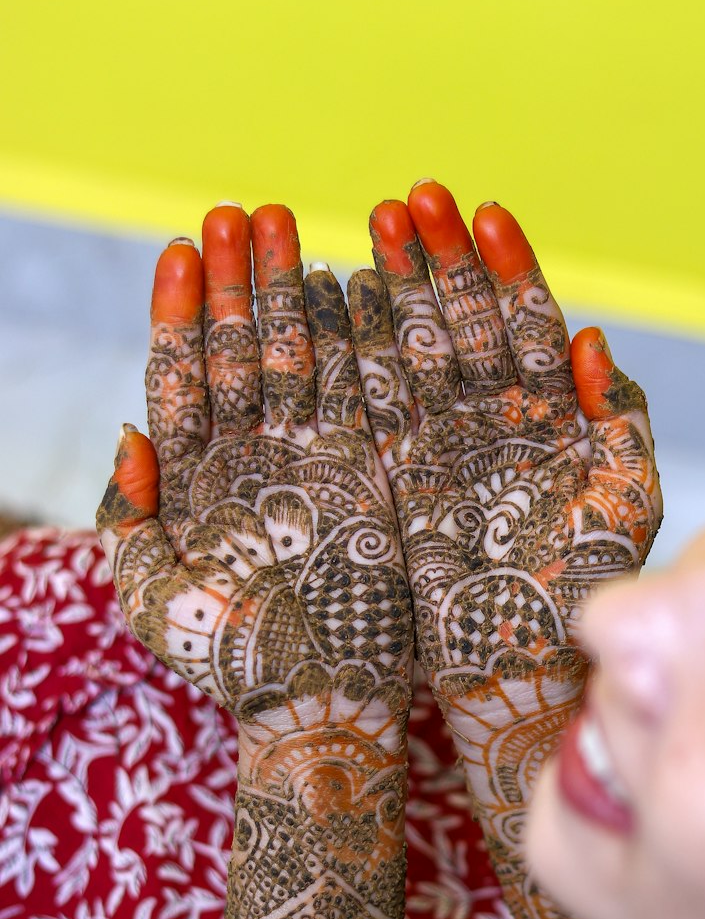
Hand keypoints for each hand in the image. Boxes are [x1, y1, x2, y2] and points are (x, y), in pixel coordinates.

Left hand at [97, 205, 412, 739]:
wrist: (316, 704)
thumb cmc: (229, 664)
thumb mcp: (153, 598)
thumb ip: (130, 518)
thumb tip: (126, 434)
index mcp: (192, 482)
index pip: (181, 378)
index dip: (180, 314)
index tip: (183, 250)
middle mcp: (249, 461)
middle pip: (237, 351)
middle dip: (237, 282)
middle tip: (240, 213)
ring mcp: (309, 462)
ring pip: (294, 361)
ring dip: (287, 294)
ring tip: (284, 226)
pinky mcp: (364, 475)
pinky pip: (355, 395)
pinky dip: (351, 344)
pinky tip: (346, 287)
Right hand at [348, 181, 660, 717]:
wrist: (519, 670)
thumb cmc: (584, 594)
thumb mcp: (626, 502)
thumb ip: (619, 421)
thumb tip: (595, 341)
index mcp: (552, 417)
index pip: (528, 324)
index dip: (507, 268)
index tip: (483, 213)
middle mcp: (493, 421)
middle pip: (464, 321)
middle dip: (441, 258)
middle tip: (413, 199)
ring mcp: (441, 444)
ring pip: (417, 349)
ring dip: (398, 286)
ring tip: (375, 227)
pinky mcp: (395, 474)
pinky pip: (377, 402)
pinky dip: (361, 353)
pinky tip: (344, 298)